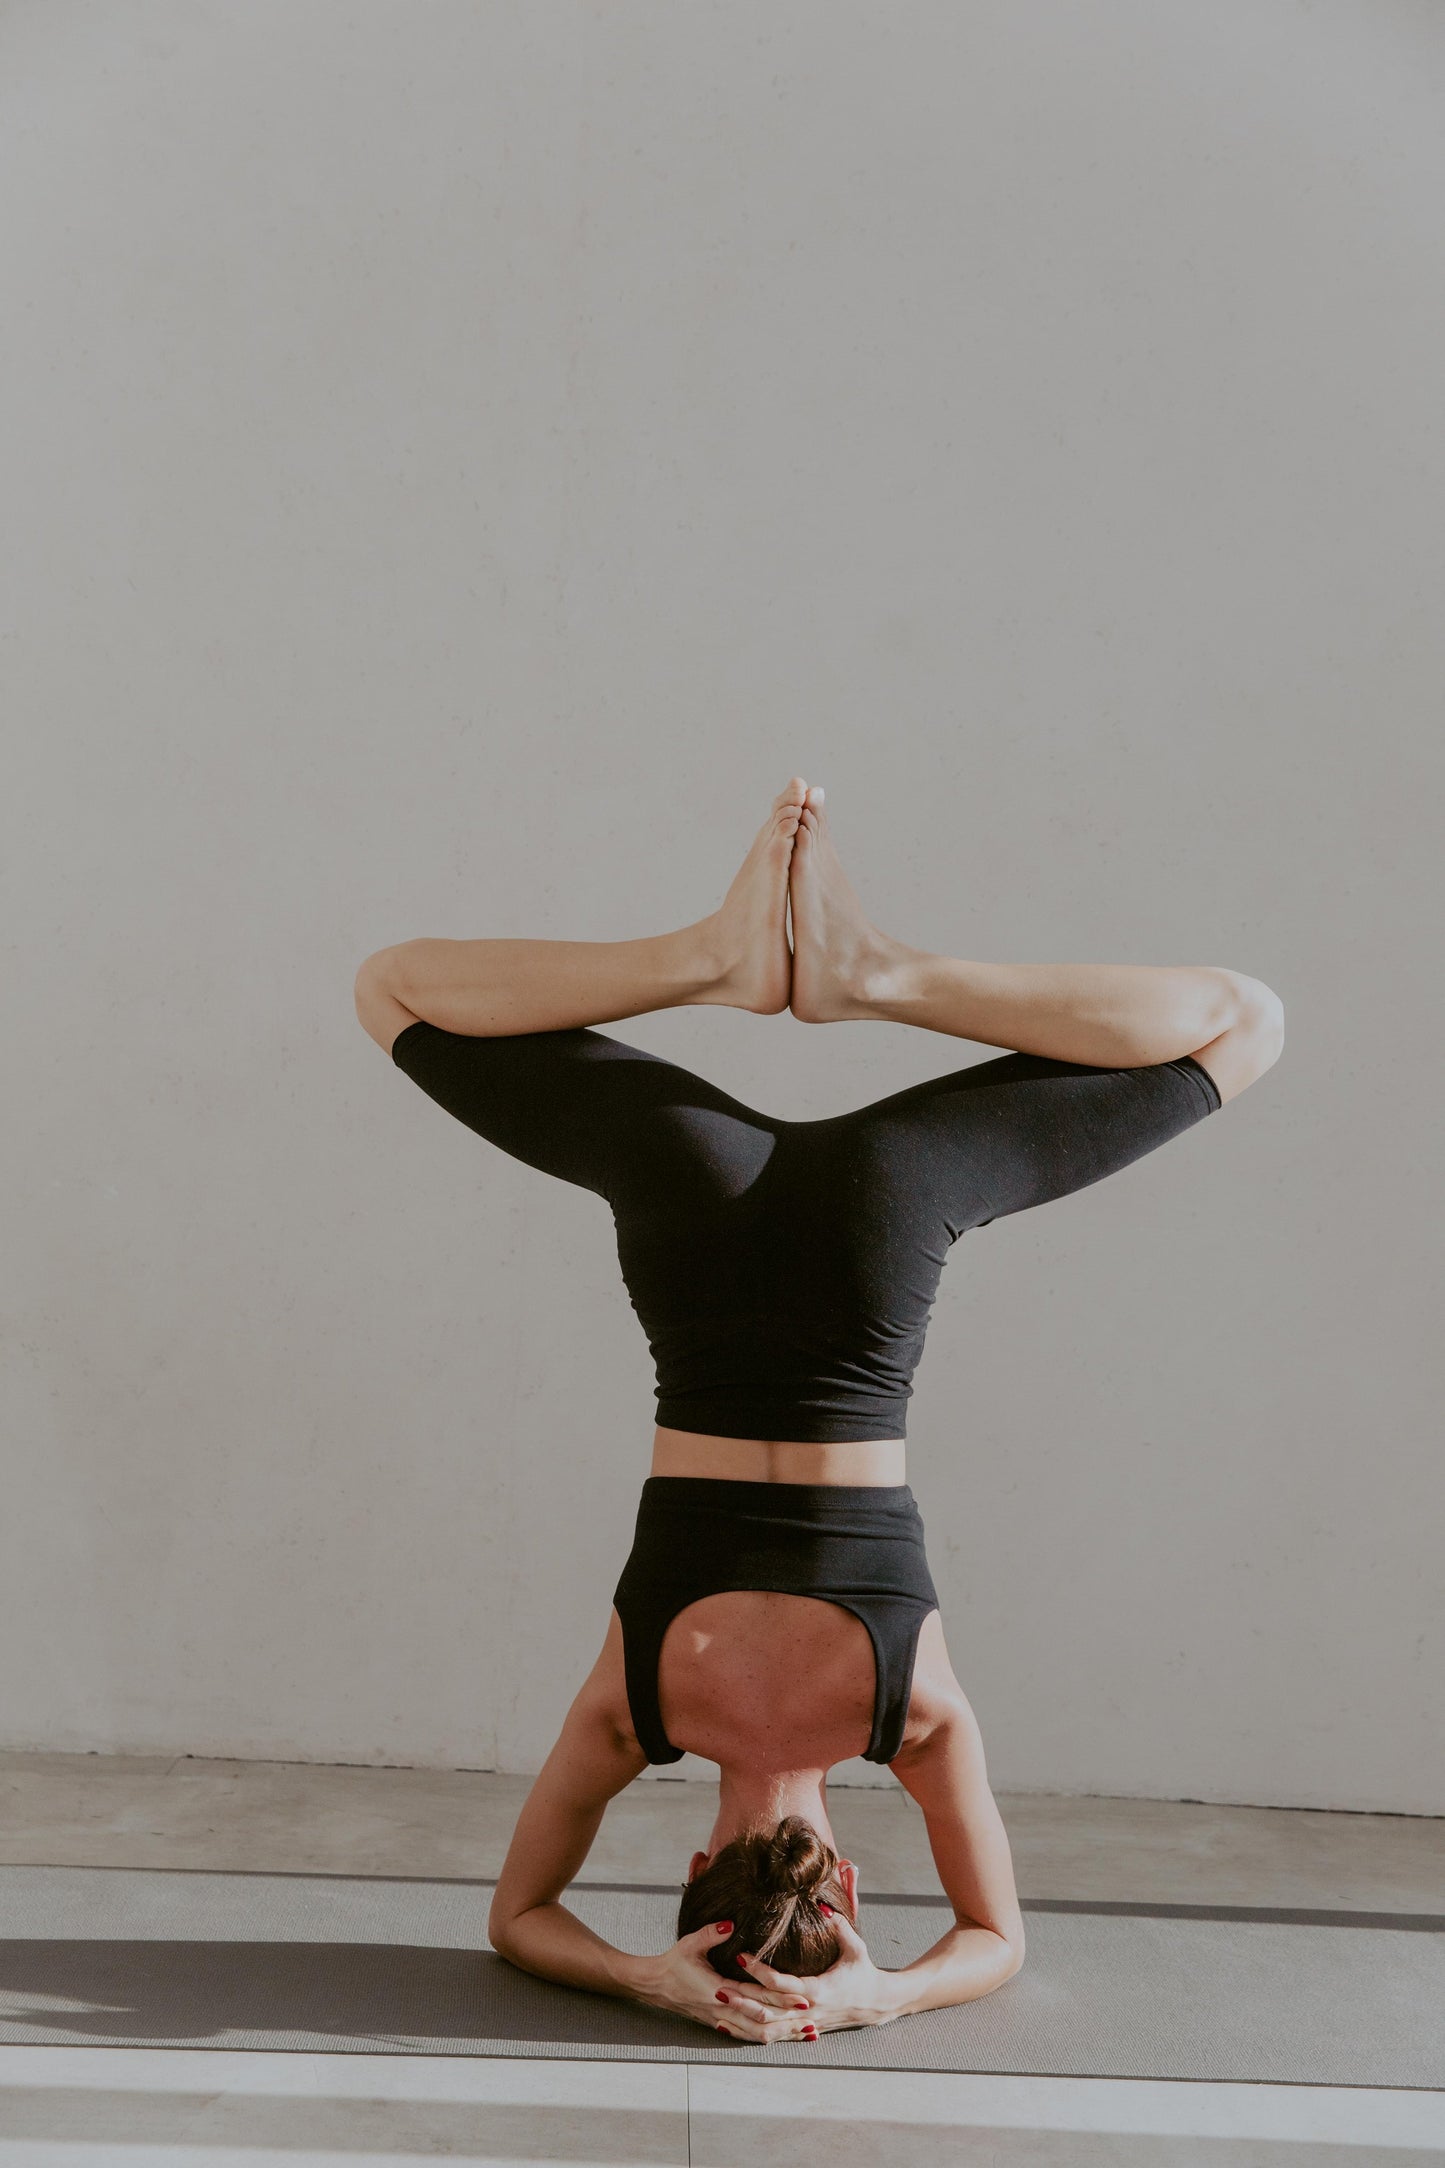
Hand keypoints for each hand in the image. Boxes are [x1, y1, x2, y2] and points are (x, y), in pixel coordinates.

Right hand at [629, 1920, 820, 2042]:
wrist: (655, 1985)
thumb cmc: (674, 1962)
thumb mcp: (690, 1943)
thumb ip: (712, 1933)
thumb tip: (731, 1924)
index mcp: (718, 1991)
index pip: (757, 1998)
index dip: (781, 2000)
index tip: (804, 1999)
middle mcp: (722, 2011)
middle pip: (762, 2023)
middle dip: (789, 2023)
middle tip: (814, 2023)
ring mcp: (721, 2021)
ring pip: (756, 2035)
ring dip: (781, 2035)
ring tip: (804, 2035)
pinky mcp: (719, 2024)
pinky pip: (746, 2036)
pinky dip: (766, 2038)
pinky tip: (780, 2038)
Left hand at [735, 1908, 898, 2034]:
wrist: (876, 2004)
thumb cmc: (864, 1972)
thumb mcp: (856, 1948)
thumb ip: (840, 1926)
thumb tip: (823, 1906)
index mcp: (819, 1990)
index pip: (782, 1984)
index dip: (760, 1971)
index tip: (741, 1955)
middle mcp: (809, 2011)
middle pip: (768, 2008)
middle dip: (743, 1997)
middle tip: (718, 1984)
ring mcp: (805, 2023)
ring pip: (768, 2026)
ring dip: (744, 2017)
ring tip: (721, 2005)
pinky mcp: (803, 2029)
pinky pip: (775, 2034)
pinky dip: (753, 2031)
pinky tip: (735, 2026)